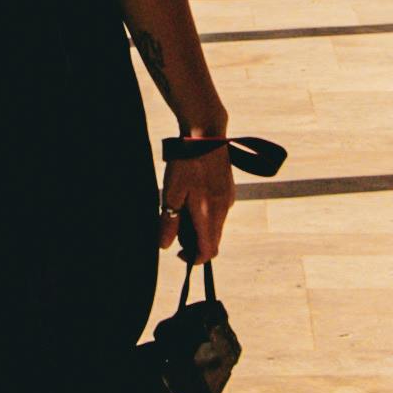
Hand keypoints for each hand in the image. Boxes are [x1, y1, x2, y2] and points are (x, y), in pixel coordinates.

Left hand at [158, 139, 233, 261]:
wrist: (206, 134)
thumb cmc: (186, 162)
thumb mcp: (171, 192)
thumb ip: (169, 221)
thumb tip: (164, 245)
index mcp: (209, 214)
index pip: (208, 251)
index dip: (194, 258)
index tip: (179, 253)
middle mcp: (223, 210)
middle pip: (213, 240)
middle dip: (194, 242)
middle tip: (174, 228)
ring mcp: (228, 199)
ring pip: (215, 225)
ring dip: (199, 227)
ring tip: (180, 208)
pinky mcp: (228, 190)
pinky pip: (218, 211)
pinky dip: (206, 214)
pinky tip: (191, 197)